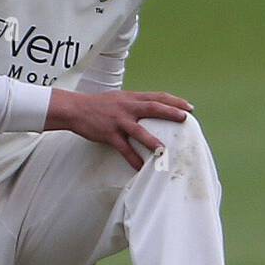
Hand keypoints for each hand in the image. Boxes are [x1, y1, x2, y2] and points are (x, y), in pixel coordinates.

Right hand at [45, 88, 192, 171]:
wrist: (76, 109)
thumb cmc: (99, 105)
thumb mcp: (119, 99)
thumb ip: (135, 104)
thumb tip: (151, 110)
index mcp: (132, 98)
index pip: (157, 97)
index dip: (174, 101)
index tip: (188, 107)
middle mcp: (127, 107)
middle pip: (152, 108)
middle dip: (170, 112)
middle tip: (184, 119)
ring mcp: (118, 121)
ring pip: (138, 131)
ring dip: (152, 141)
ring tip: (163, 150)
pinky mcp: (109, 134)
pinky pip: (124, 149)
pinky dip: (133, 159)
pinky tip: (141, 168)